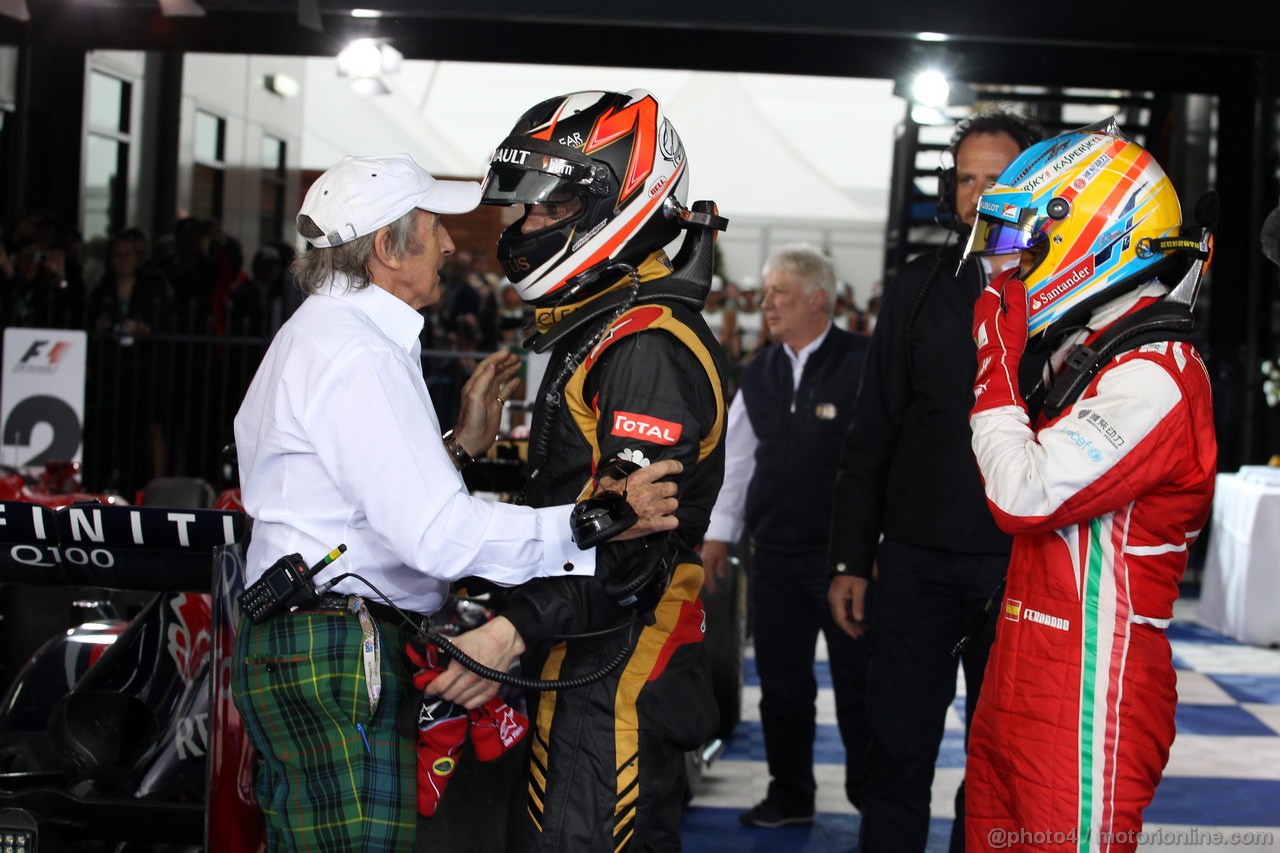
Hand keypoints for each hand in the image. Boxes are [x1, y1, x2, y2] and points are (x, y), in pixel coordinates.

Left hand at [426, 616, 524, 709]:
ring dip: (453, 697)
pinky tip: (464, 694)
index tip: (428, 689)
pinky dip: (466, 702)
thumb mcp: (458, 642)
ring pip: (460, 701)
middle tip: (441, 688)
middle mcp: (472, 677)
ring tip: (453, 690)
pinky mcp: (492, 690)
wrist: (503, 640)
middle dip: (442, 692)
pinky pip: (473, 704)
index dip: (431, 688)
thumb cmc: (479, 639)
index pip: (441, 685)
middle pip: (449, 695)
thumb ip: (443, 654)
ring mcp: (483, 685)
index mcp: (461, 664)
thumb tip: (430, 664)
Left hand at [452, 350, 521, 456]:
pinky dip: (511, 385)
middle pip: (494, 370)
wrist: (472, 439)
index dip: (496, 358)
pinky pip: (504, 392)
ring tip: (518, 363)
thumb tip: (491, 365)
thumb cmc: (470, 421)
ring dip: (508, 370)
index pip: (486, 366)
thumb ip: (483, 380)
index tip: (507, 352)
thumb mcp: (475, 397)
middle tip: (515, 356)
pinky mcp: (495, 406)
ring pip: (500, 379)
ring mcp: (489, 397)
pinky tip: (517, 380)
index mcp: (474, 385)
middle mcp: (481, 389)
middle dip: (504, 362)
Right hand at [600, 458, 681, 541]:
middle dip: (669, 489)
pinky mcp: (655, 525)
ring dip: (670, 505)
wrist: (601, 523)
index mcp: (640, 479)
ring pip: (674, 504)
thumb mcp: (606, 481)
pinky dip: (670, 521)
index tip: (679, 468)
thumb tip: (615, 463)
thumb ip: (614, 473)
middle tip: (663, 493)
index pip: (664, 467)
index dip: (674, 466)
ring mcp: (654, 509)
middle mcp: (650, 492)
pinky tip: (665, 520)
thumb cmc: (603, 501)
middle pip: (672, 487)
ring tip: (664, 507)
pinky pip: (673, 521)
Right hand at [701, 540, 728, 593]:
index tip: (713, 592)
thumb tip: (720, 577)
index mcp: (708, 563)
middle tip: (710, 591)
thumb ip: (720, 567)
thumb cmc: (719, 546)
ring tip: (708, 585)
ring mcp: (700, 560)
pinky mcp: (700, 557)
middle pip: (703, 576)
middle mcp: (702, 562)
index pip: (708, 577)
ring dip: (704, 579)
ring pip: (701, 572)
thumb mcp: (722, 557)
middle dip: (706, 584)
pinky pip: (700, 568)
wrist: (714, 536)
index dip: (710, 585)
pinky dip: (702, 574)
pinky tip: (704, 576)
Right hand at [829, 574, 869, 638]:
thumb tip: (859, 619)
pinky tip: (859, 618)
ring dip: (852, 621)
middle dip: (851, 626)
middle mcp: (834, 599)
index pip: (840, 619)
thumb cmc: (855, 573)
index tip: (856, 636)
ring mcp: (836, 597)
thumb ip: (858, 604)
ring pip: (843, 613)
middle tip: (862, 633)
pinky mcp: (840, 594)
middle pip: (840, 618)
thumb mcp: (859, 588)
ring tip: (863, 628)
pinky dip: (852, 614)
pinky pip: (844, 608)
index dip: (848, 629)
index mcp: (836, 599)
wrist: (849, 559)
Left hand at [972, 267, 1028, 415]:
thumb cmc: (1007, 342)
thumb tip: (1015, 282)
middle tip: (1017, 284)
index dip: (1008, 275)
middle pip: (992, 291)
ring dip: (1001, 297)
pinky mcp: (982, 328)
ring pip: (990, 302)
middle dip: (1004, 286)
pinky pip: (990, 312)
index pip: (997, 282)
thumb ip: (1016, 296)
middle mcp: (980, 310)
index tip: (1017, 272)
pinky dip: (999, 308)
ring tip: (1014, 298)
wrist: (998, 361)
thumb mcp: (1017, 316)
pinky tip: (1008, 314)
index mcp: (988, 303)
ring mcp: (980, 319)